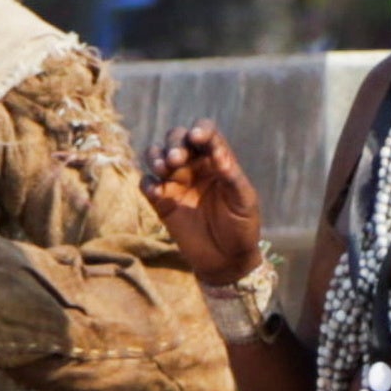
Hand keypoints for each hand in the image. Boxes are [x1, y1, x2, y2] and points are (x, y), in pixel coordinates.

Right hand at [144, 126, 263, 286]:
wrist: (226, 260)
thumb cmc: (241, 227)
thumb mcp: (243, 201)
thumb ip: (232, 176)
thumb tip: (218, 153)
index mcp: (217, 160)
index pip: (206, 135)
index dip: (200, 131)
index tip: (197, 137)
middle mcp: (194, 166)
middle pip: (177, 139)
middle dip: (174, 144)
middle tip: (177, 160)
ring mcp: (176, 182)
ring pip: (157, 156)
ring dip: (156, 156)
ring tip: (163, 169)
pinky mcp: (161, 201)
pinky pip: (146, 184)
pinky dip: (147, 183)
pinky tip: (155, 191)